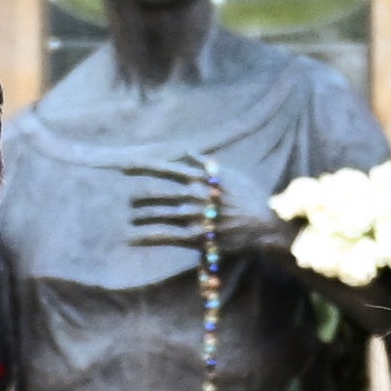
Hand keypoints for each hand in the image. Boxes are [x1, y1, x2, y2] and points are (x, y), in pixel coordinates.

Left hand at [113, 157, 290, 273]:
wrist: (266, 225)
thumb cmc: (248, 199)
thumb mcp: (230, 175)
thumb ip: (206, 164)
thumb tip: (188, 152)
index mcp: (202, 178)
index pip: (166, 169)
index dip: (143, 168)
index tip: (124, 168)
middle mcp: (196, 195)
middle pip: (159, 193)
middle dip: (140, 197)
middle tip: (130, 201)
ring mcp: (196, 217)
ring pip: (159, 214)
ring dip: (142, 216)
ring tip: (132, 217)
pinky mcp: (197, 238)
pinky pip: (166, 236)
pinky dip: (146, 237)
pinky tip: (132, 238)